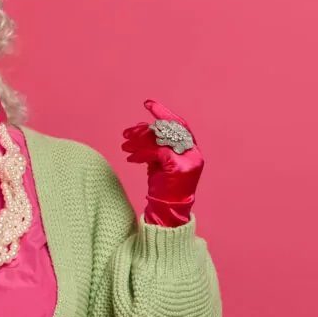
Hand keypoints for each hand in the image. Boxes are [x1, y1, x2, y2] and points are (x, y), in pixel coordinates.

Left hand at [121, 99, 203, 226]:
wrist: (168, 212)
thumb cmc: (163, 188)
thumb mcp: (159, 162)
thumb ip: (156, 145)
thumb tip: (142, 127)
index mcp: (191, 149)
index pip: (179, 124)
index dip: (163, 113)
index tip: (148, 104)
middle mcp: (193, 153)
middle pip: (167, 130)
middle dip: (144, 129)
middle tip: (126, 132)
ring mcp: (189, 160)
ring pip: (160, 140)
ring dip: (139, 141)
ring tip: (124, 145)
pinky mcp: (179, 168)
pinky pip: (157, 152)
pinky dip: (141, 153)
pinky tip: (131, 158)